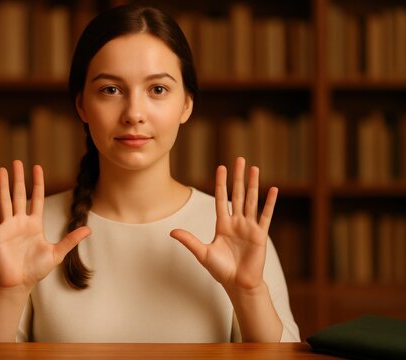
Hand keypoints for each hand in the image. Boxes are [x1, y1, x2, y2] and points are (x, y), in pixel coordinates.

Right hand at [0, 160, 90, 290]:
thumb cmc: (36, 269)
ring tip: (1, 170)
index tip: (37, 167)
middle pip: (20, 195)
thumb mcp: (57, 252)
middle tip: (17, 162)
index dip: (37, 183)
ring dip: (3, 185)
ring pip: (5, 200)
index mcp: (34, 223)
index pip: (37, 198)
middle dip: (19, 178)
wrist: (19, 283)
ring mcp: (8, 226)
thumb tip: (89, 229)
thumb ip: (71, 239)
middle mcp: (20, 221)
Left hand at [170, 157, 277, 292]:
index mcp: (222, 224)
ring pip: (251, 200)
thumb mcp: (202, 253)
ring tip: (254, 168)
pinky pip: (265, 216)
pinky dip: (269, 203)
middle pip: (237, 194)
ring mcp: (249, 227)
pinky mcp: (260, 235)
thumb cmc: (221, 270)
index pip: (220, 198)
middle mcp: (236, 222)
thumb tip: (171, 232)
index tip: (221, 167)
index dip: (221, 183)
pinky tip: (273, 190)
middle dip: (237, 177)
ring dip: (253, 184)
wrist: (238, 284)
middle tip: (239, 159)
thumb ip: (189, 240)